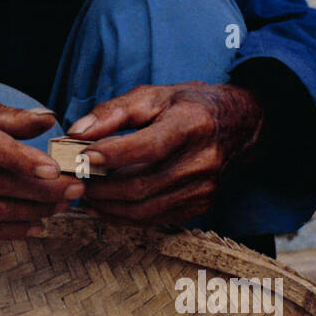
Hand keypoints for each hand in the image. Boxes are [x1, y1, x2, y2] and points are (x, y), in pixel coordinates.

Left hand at [66, 82, 265, 225]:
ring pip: (145, 209)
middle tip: (75, 181)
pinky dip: (124, 218)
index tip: (84, 157)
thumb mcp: (153, 95)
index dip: (113, 155)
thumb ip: (113, 112)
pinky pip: (155, 219)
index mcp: (191, 125)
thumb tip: (77, 132)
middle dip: (101, 187)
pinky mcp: (201, 205)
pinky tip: (104, 208)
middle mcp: (202, 160)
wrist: (240, 125)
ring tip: (84, 196)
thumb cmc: (189, 106)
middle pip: (142, 185)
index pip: (149, 147)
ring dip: (108, 207)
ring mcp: (204, 188)